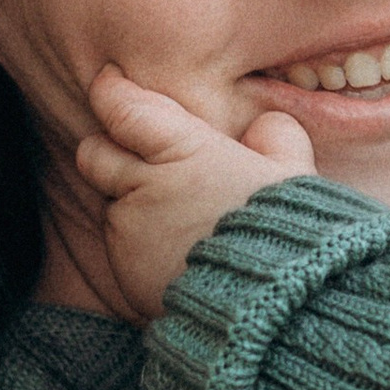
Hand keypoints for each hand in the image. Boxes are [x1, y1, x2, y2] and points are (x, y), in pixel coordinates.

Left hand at [73, 69, 316, 321]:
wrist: (269, 307)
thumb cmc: (285, 233)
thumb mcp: (295, 174)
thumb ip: (276, 136)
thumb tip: (263, 127)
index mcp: (183, 150)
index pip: (123, 107)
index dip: (111, 91)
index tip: (111, 82)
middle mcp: (144, 186)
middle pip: (94, 153)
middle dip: (109, 149)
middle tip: (140, 157)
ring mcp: (129, 232)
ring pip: (113, 205)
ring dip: (135, 207)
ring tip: (184, 225)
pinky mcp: (124, 273)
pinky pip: (123, 250)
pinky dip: (143, 249)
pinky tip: (182, 259)